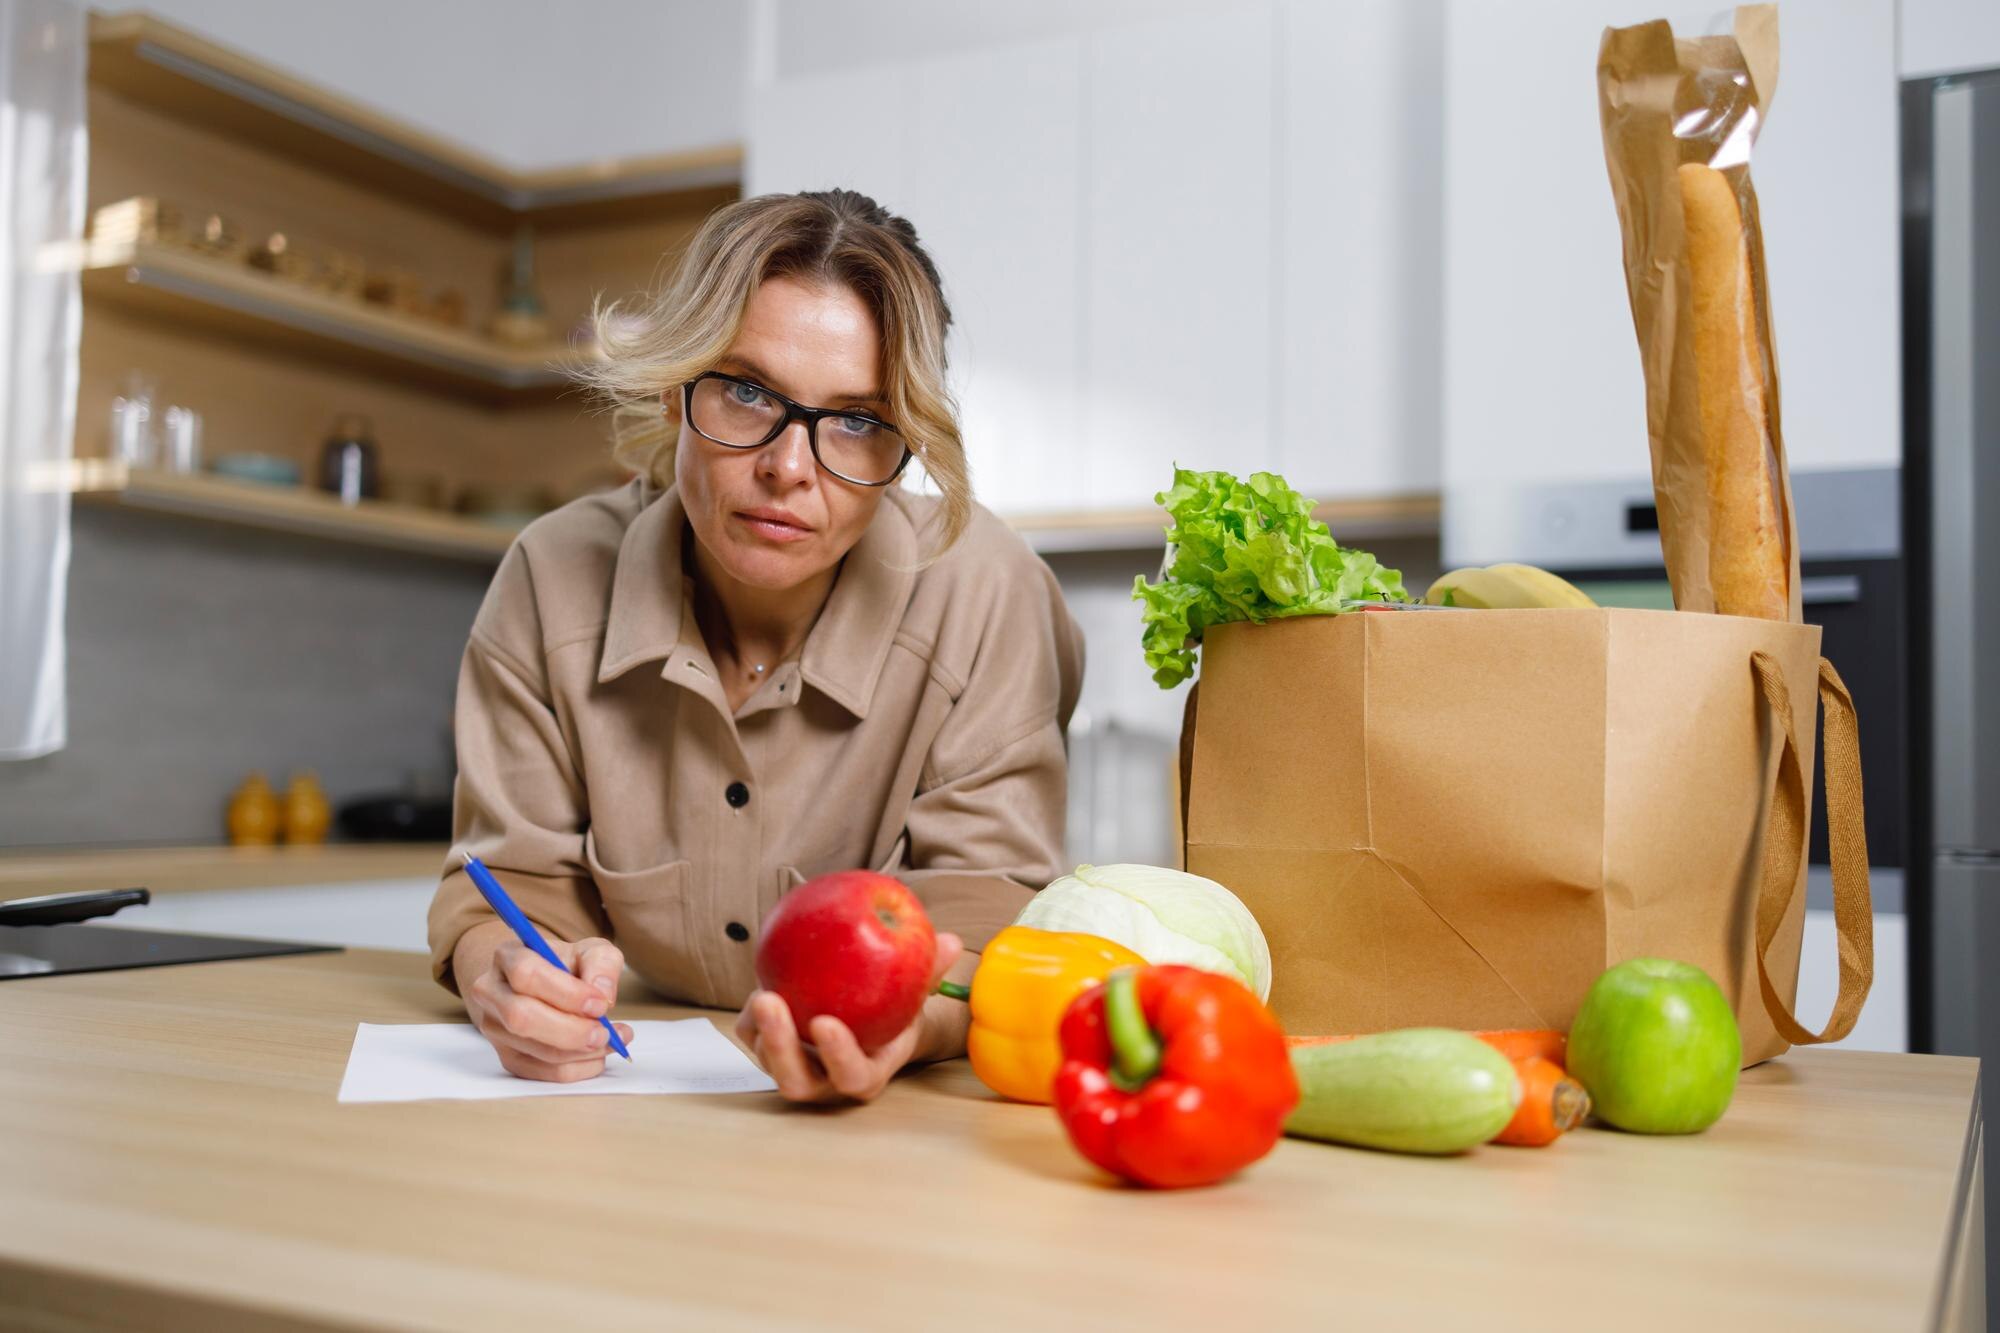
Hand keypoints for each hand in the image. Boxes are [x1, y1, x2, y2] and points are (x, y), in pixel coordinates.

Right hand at [466, 935, 633, 1082]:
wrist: (545, 986)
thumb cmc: (567, 967)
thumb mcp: (591, 951)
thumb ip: (602, 964)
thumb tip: (602, 994)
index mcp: (508, 956)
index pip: (526, 974)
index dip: (566, 993)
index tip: (600, 1003)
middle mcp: (492, 992)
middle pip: (522, 1018)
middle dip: (571, 1030)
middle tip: (605, 1032)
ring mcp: (495, 1028)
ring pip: (535, 1050)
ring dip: (581, 1052)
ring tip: (611, 1040)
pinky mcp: (507, 1057)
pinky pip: (542, 1073)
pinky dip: (577, 1068)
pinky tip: (597, 1054)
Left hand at [735, 932, 962, 1103]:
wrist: (872, 1019)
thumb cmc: (898, 1005)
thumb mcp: (916, 989)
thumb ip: (931, 969)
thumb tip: (952, 942)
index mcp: (868, 1072)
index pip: (853, 1077)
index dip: (838, 1056)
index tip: (826, 1023)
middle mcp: (829, 1081)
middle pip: (798, 1082)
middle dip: (780, 1047)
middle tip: (770, 1002)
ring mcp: (798, 1069)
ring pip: (770, 1064)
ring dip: (760, 1031)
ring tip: (762, 991)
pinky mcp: (773, 1052)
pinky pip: (753, 1038)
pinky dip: (751, 1015)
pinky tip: (761, 977)